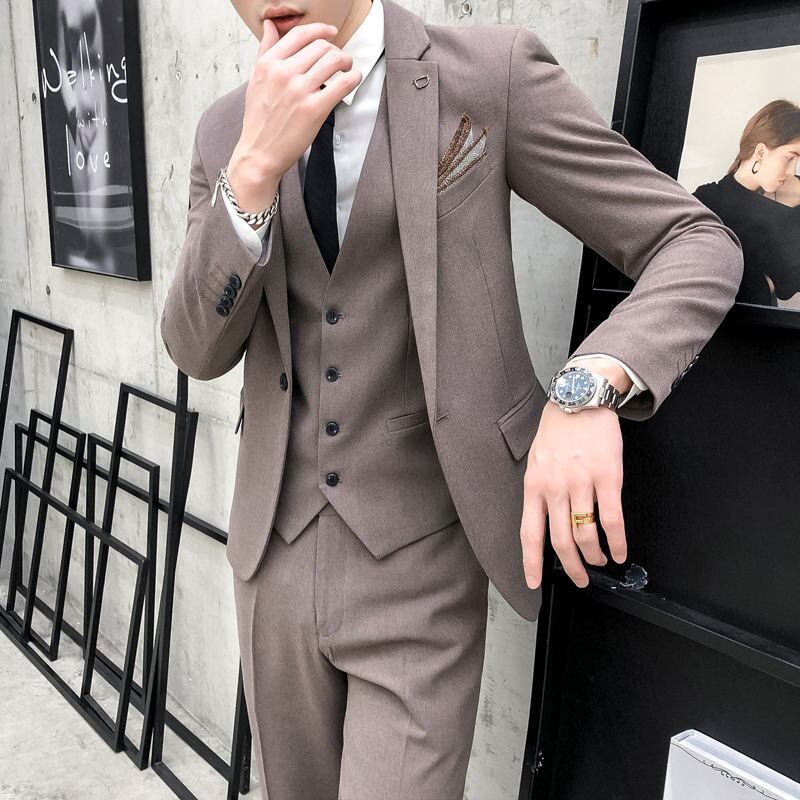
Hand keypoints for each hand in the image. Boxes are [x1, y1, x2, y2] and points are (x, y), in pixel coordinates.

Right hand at [226, 19, 361, 211]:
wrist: (259, 153)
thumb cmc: (259, 120)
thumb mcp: (256, 80)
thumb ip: (265, 50)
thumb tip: (269, 25)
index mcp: (268, 64)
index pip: (300, 34)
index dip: (321, 29)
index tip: (332, 33)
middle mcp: (283, 73)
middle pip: (321, 46)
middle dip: (335, 50)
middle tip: (340, 60)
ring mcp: (299, 91)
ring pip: (334, 61)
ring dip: (347, 62)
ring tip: (348, 69)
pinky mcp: (314, 109)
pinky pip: (342, 84)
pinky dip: (353, 78)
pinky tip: (353, 80)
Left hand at [520, 400, 627, 589]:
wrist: (581, 399)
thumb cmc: (558, 429)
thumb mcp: (537, 460)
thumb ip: (539, 490)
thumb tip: (545, 520)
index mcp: (534, 486)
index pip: (529, 532)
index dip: (531, 562)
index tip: (533, 582)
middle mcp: (555, 488)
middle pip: (561, 541)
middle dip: (572, 566)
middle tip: (580, 579)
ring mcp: (581, 483)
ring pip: (586, 534)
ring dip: (594, 555)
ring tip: (601, 560)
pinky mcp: (607, 478)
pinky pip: (612, 519)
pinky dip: (617, 541)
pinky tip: (620, 551)